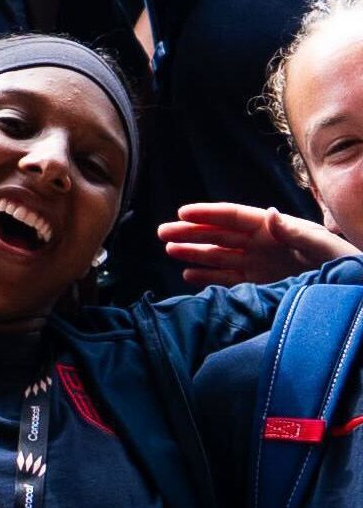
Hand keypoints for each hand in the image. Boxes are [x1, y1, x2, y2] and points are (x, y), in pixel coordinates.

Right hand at [158, 201, 357, 286]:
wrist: (354, 294)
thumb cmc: (345, 265)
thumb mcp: (325, 246)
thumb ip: (296, 232)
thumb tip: (267, 214)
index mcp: (275, 229)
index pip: (234, 217)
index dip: (208, 214)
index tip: (182, 212)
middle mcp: (262, 245)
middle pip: (220, 235)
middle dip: (191, 233)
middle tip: (163, 233)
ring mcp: (260, 266)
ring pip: (220, 257)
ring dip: (195, 254)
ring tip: (170, 252)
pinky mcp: (262, 286)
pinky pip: (229, 280)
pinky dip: (209, 277)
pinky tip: (190, 276)